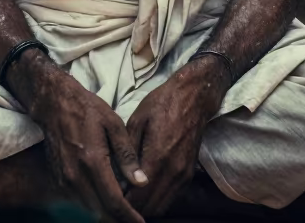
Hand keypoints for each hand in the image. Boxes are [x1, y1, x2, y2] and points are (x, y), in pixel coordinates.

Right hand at [30, 68, 148, 222]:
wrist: (55, 104)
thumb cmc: (87, 110)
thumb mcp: (113, 124)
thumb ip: (127, 155)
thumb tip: (141, 182)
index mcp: (93, 162)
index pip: (113, 201)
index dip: (129, 217)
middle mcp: (76, 177)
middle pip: (101, 213)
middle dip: (119, 220)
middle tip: (134, 220)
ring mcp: (65, 181)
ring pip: (89, 211)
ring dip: (106, 214)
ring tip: (123, 212)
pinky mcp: (59, 181)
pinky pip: (79, 202)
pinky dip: (94, 206)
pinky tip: (106, 200)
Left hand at [125, 58, 225, 216]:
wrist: (193, 97)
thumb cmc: (162, 103)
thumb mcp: (138, 120)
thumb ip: (128, 151)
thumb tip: (118, 175)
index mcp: (158, 157)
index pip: (138, 196)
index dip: (123, 202)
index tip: (111, 196)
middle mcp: (173, 172)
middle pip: (150, 207)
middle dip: (133, 207)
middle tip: (119, 197)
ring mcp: (183, 175)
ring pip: (162, 206)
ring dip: (146, 206)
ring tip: (131, 194)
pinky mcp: (189, 174)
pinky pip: (172, 198)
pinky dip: (158, 199)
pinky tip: (146, 189)